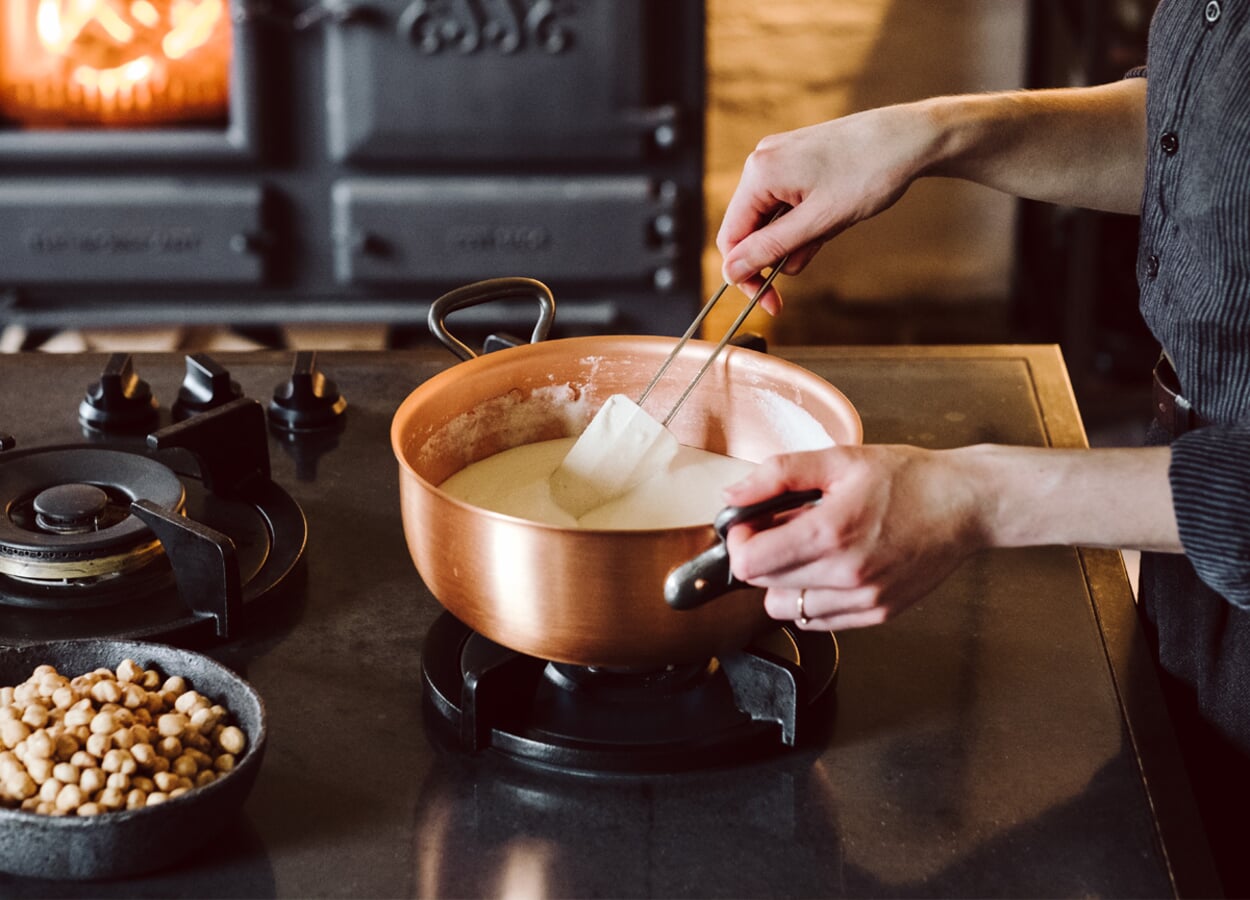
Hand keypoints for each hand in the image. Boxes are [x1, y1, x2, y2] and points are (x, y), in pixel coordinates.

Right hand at [715, 102, 938, 313]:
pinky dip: (806, 222)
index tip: (769, 302)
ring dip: (797, 238)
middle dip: (778, 253)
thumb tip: (732, 270)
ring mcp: (780, 159)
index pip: (731, 238)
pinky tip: (832, 216)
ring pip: (772, 219)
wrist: (909, 138)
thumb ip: (770, 249)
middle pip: (750, 228)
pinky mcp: (798, 161)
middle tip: (810, 259)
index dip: (746, 275)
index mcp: (759, 173)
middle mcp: (762, 162)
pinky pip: (788, 204)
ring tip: (831, 228)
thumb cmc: (869, 173)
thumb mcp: (817, 222)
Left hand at [723, 445, 983, 630]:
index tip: (752, 522)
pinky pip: (818, 620)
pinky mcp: (878, 614)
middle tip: (783, 528)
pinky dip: (812, 597)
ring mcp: (863, 600)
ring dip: (784, 581)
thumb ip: (778, 475)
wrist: (966, 504)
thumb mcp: (839, 459)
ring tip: (809, 550)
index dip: (740, 540)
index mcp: (830, 533)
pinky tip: (830, 568)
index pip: (749, 563)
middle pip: (762, 586)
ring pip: (787, 609)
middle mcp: (845, 575)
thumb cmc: (908, 479)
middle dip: (762, 556)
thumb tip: (732, 496)